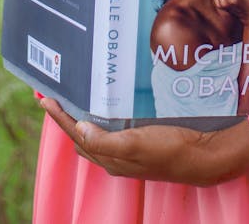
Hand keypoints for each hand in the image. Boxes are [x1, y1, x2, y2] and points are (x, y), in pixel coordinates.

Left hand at [39, 97, 248, 183]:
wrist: (204, 156)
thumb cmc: (169, 149)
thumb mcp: (134, 144)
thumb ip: (104, 140)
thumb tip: (78, 128)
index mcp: (108, 157)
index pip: (75, 133)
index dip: (58, 116)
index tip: (44, 96)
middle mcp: (115, 155)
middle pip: (82, 134)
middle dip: (66, 115)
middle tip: (56, 92)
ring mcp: (129, 149)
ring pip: (97, 132)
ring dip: (84, 115)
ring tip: (77, 94)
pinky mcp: (142, 141)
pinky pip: (115, 129)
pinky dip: (104, 116)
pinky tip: (110, 102)